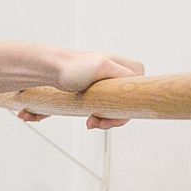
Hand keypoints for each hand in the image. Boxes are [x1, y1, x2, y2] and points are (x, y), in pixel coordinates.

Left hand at [0, 43, 143, 129]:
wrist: (53, 69)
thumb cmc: (74, 67)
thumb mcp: (103, 66)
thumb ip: (123, 74)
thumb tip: (137, 83)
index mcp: (132, 68)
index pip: (136, 99)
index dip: (122, 114)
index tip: (104, 120)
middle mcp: (125, 77)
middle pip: (126, 107)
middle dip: (110, 119)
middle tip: (92, 122)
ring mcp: (114, 86)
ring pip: (115, 111)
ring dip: (103, 120)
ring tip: (89, 123)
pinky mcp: (103, 93)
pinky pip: (106, 110)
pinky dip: (98, 118)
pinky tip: (89, 120)